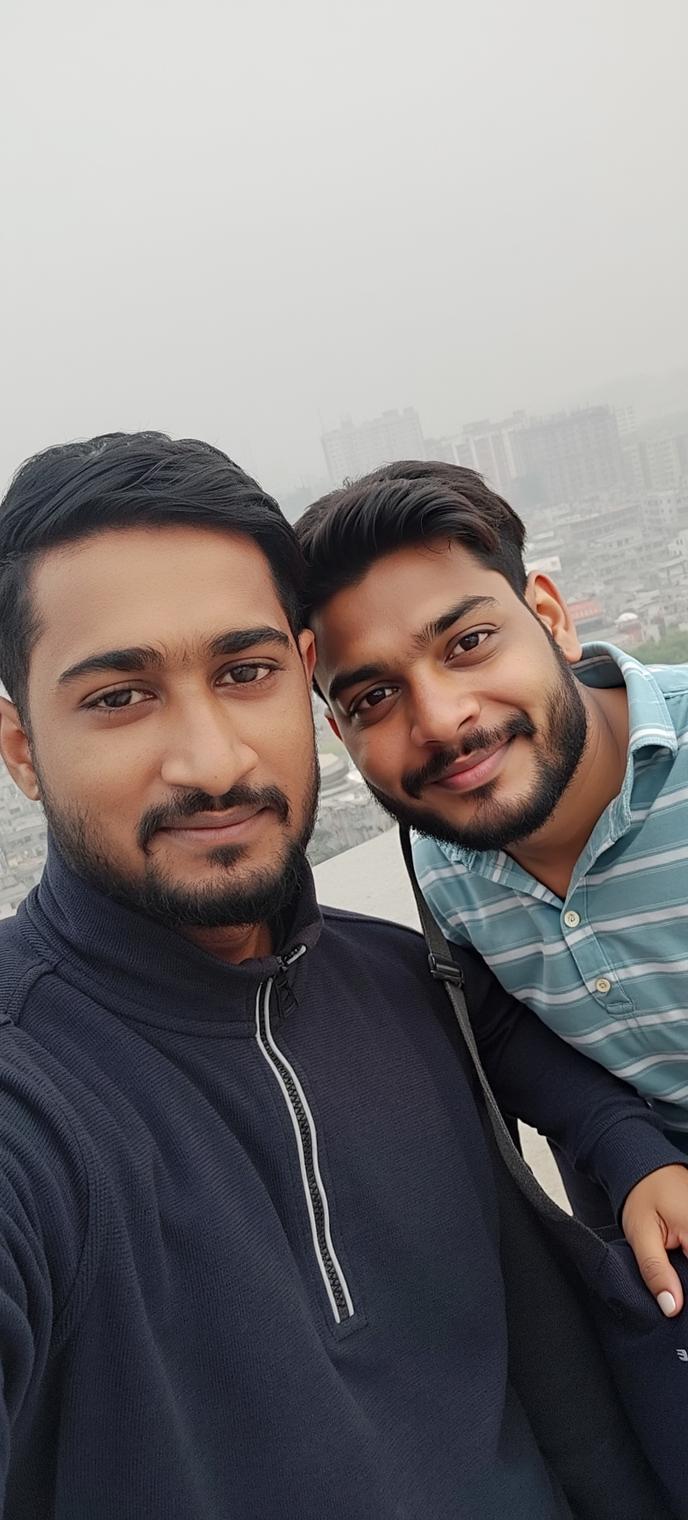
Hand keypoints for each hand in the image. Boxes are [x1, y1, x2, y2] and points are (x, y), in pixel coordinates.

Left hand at [621, 1165, 687, 1316]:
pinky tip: (683, 1272)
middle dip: (686, 1288)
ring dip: (687, 1280)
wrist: (649, 1167)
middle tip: (671, 1297)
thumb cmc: (642, 1196)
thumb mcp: (641, 1234)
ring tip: (675, 1282)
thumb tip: (672, 1308)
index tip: (675, 1310)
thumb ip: (655, 1271)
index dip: (686, 1298)